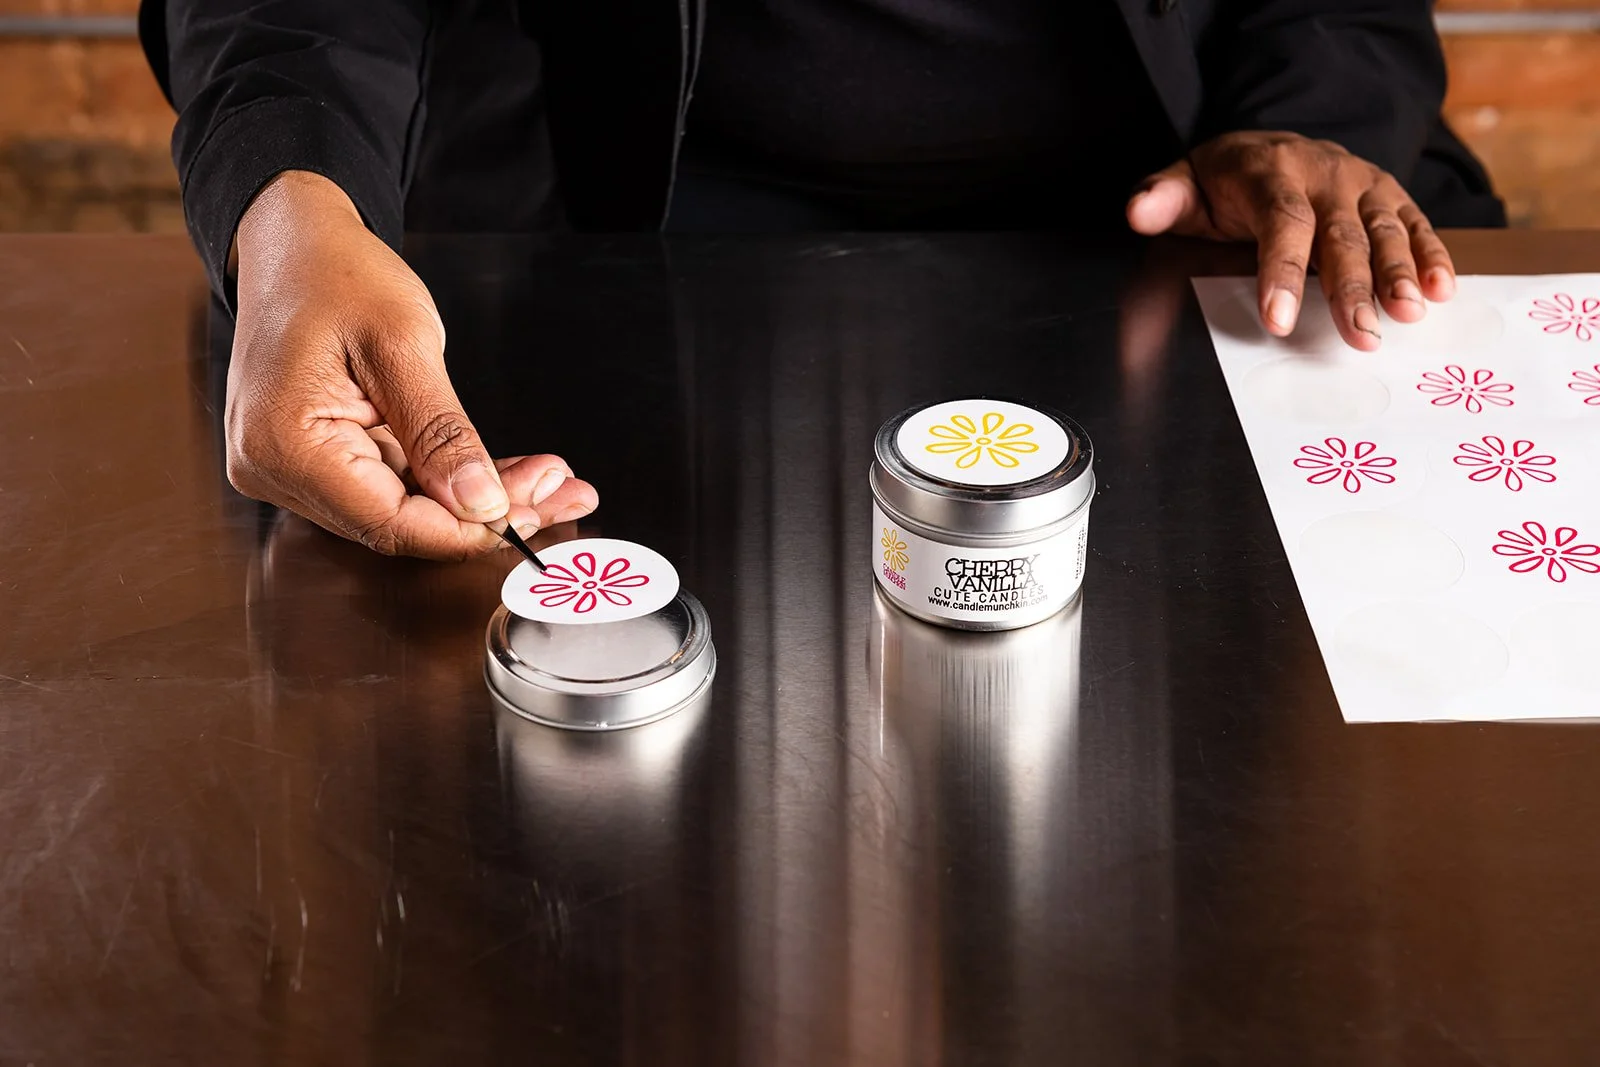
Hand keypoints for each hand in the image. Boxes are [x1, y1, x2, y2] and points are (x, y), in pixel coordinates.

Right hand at [228, 171, 596, 559]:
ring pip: (403, 508)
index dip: (466, 529)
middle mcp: (277, 468)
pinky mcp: (316, 459)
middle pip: (400, 521)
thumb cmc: (335, 274)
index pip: (389, 522)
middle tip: (560, 492)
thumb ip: (442, 433)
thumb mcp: (403, 345)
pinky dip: (448, 478)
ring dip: (476, 499)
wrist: (295, 245)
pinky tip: (502, 471)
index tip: (532, 512)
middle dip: (485, 512)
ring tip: (545, 477)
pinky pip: (392, 484)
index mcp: (285, 443)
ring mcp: (293, 468)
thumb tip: (482, 504)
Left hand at [1126, 131, 1456, 351]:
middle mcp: (1324, 173)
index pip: (1280, 223)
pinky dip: (1432, 255)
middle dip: (1351, 287)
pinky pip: (1414, 223)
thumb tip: (1138, 213)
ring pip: (1384, 229)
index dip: (1282, 271)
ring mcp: (1361, 182)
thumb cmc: (1224, 181)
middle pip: (1339, 234)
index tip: (1278, 320)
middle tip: (1360, 335)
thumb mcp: (1185, 185)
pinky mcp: (1388, 195)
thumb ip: (1161, 200)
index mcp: (1270, 173)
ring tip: (1408, 314)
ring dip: (1400, 273)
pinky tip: (1442, 289)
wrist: (1268, 144)